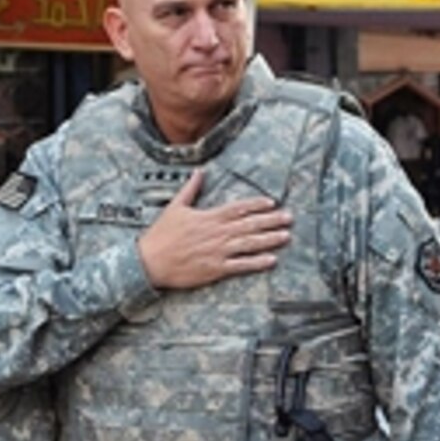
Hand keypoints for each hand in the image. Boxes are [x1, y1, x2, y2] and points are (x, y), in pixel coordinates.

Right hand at [138, 170, 291, 288]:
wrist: (149, 261)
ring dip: (269, 239)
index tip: (272, 203)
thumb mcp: (175, 207)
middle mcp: (217, 233)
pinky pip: (241, 265)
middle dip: (271, 220)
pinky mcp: (215, 269)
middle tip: (290, 218)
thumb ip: (190, 189)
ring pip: (249, 244)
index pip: (238, 208)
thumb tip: (200, 171)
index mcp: (209, 217)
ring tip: (286, 236)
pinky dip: (257, 263)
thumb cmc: (161, 234)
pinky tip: (272, 260)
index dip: (256, 205)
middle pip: (249, 225)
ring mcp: (218, 251)